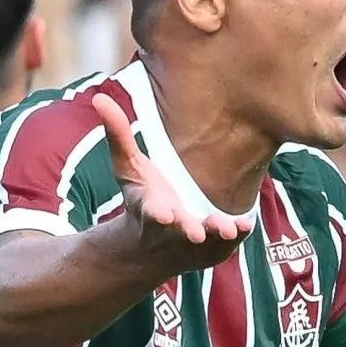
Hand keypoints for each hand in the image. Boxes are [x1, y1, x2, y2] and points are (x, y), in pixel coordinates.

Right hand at [92, 92, 257, 265]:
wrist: (151, 247)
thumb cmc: (142, 196)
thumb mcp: (128, 167)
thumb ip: (118, 135)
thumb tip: (99, 98)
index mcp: (150, 209)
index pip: (152, 211)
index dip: (157, 213)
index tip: (163, 215)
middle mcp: (173, 230)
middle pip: (181, 229)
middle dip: (188, 229)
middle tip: (195, 233)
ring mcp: (194, 242)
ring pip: (208, 240)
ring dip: (216, 234)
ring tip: (228, 228)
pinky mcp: (213, 249)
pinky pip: (228, 244)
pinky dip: (236, 236)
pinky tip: (246, 224)